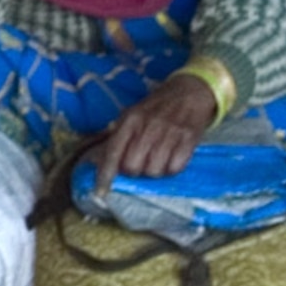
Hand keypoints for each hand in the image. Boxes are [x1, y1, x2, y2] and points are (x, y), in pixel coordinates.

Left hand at [91, 73, 220, 180]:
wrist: (189, 92)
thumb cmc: (156, 108)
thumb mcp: (132, 114)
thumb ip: (117, 137)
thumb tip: (97, 161)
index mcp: (130, 120)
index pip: (113, 152)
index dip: (105, 174)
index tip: (100, 192)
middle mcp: (148, 127)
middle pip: (132, 166)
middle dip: (134, 171)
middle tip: (141, 162)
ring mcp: (169, 133)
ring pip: (154, 171)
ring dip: (154, 171)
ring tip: (157, 159)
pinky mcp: (188, 140)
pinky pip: (175, 168)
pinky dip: (172, 168)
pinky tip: (171, 157)